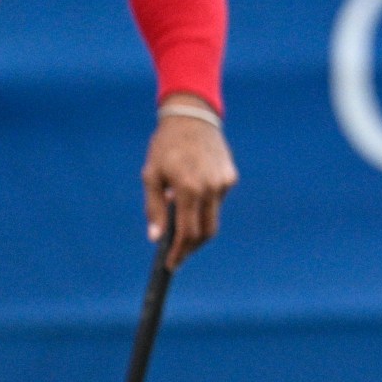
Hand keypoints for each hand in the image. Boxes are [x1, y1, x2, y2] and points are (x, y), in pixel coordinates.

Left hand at [143, 97, 236, 267]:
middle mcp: (210, 188)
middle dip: (192, 247)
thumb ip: (155, 208)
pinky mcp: (230, 176)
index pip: (187, 233)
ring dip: (198, 225)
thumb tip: (157, 238)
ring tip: (180, 217)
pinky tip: (192, 193)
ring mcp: (223, 182)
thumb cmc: (165, 146)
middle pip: (206, 232)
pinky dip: (205, 205)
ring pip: (213, 217)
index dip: (180, 252)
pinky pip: (218, 200)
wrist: (191, 116)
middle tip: (178, 254)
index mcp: (188, 189)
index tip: (172, 265)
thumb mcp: (151, 175)